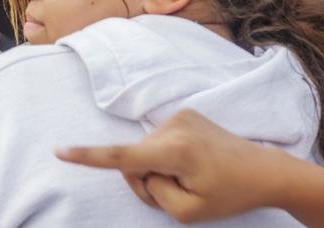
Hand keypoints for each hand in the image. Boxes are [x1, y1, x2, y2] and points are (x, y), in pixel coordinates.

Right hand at [55, 109, 282, 223]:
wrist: (263, 170)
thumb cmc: (229, 194)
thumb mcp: (187, 211)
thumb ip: (152, 190)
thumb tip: (139, 167)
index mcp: (176, 151)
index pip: (122, 158)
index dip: (88, 157)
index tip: (60, 151)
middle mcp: (175, 126)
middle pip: (133, 160)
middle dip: (145, 180)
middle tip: (175, 194)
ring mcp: (181, 116)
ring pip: (145, 151)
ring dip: (156, 169)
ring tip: (189, 178)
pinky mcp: (186, 114)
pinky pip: (158, 141)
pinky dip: (165, 157)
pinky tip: (191, 164)